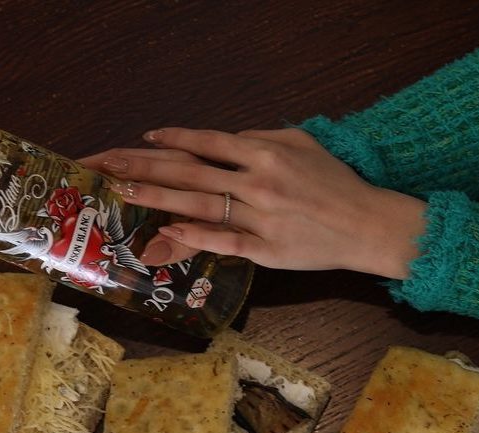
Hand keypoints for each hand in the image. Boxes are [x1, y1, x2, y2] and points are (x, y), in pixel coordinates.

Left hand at [82, 127, 425, 278]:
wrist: (367, 224)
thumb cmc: (335, 184)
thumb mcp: (301, 145)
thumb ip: (259, 142)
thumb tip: (222, 143)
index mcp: (266, 153)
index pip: (208, 142)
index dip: (174, 139)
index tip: (144, 138)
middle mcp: (258, 181)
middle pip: (192, 170)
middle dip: (147, 164)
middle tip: (111, 163)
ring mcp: (260, 217)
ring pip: (199, 204)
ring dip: (158, 195)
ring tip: (124, 190)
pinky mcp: (265, 249)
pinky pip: (223, 241)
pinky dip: (194, 235)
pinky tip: (166, 230)